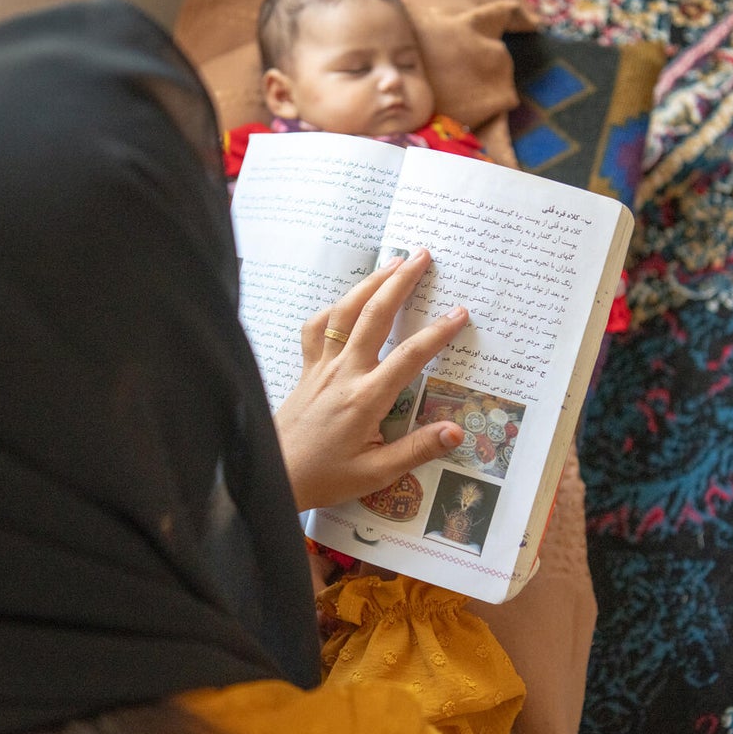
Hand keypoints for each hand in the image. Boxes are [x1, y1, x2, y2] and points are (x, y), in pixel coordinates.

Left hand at [273, 248, 469, 510]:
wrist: (273, 475)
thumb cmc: (324, 477)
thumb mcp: (376, 473)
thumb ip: (416, 450)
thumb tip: (456, 432)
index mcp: (365, 399)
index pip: (409, 357)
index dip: (437, 333)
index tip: (459, 313)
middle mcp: (344, 373)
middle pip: (375, 315)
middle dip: (401, 282)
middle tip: (422, 256)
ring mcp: (321, 367)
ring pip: (344, 312)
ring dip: (370, 283)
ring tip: (393, 262)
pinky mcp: (306, 368)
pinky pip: (316, 328)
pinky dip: (332, 309)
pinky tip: (346, 302)